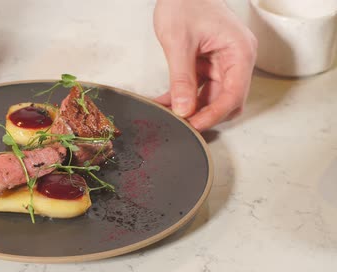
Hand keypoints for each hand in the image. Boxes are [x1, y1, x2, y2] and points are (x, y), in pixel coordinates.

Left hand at [153, 0, 257, 130]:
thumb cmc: (185, 2)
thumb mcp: (179, 42)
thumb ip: (182, 78)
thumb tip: (183, 108)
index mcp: (239, 51)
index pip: (234, 94)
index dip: (215, 114)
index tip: (195, 124)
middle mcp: (236, 58)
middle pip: (226, 99)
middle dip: (205, 114)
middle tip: (182, 123)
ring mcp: (222, 61)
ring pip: (211, 96)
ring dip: (191, 107)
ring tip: (169, 113)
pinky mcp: (208, 62)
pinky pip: (198, 86)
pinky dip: (183, 95)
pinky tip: (166, 101)